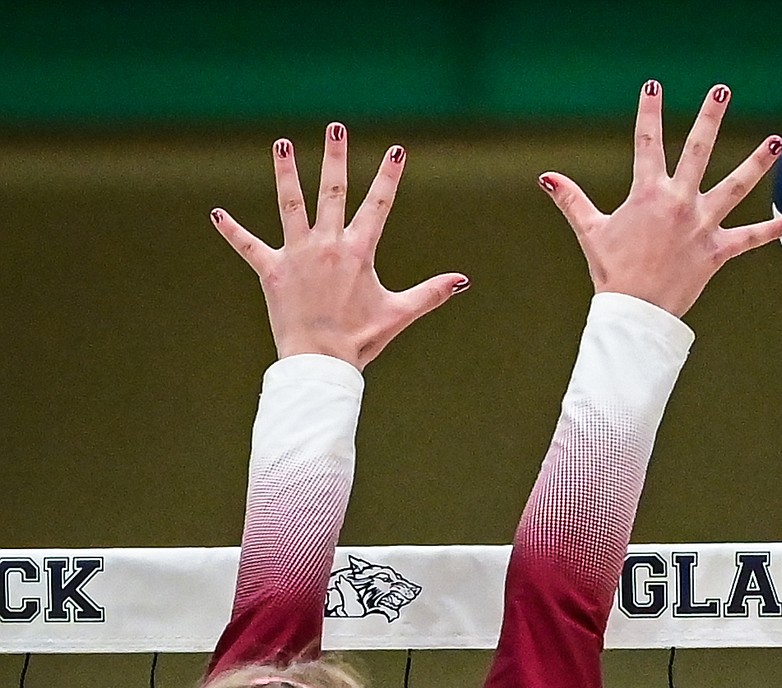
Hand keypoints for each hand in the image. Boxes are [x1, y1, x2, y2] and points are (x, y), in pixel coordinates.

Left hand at [211, 124, 468, 369]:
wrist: (321, 363)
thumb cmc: (360, 340)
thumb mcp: (399, 314)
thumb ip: (430, 293)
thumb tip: (463, 280)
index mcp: (358, 252)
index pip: (378, 206)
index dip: (388, 177)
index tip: (396, 150)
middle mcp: (326, 245)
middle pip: (331, 192)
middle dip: (335, 157)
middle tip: (335, 128)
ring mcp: (297, 255)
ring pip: (290, 205)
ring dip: (285, 173)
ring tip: (281, 144)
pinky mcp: (272, 272)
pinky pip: (248, 247)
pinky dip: (232, 231)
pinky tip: (216, 214)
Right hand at [538, 81, 781, 318]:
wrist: (635, 314)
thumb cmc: (612, 273)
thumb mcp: (591, 232)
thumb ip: (572, 200)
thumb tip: (546, 178)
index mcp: (648, 194)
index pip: (647, 143)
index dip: (649, 113)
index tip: (653, 87)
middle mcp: (679, 203)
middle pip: (698, 151)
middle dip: (710, 118)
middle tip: (721, 91)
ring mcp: (701, 225)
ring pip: (735, 187)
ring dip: (757, 163)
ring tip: (776, 141)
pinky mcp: (717, 252)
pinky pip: (749, 239)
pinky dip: (772, 232)